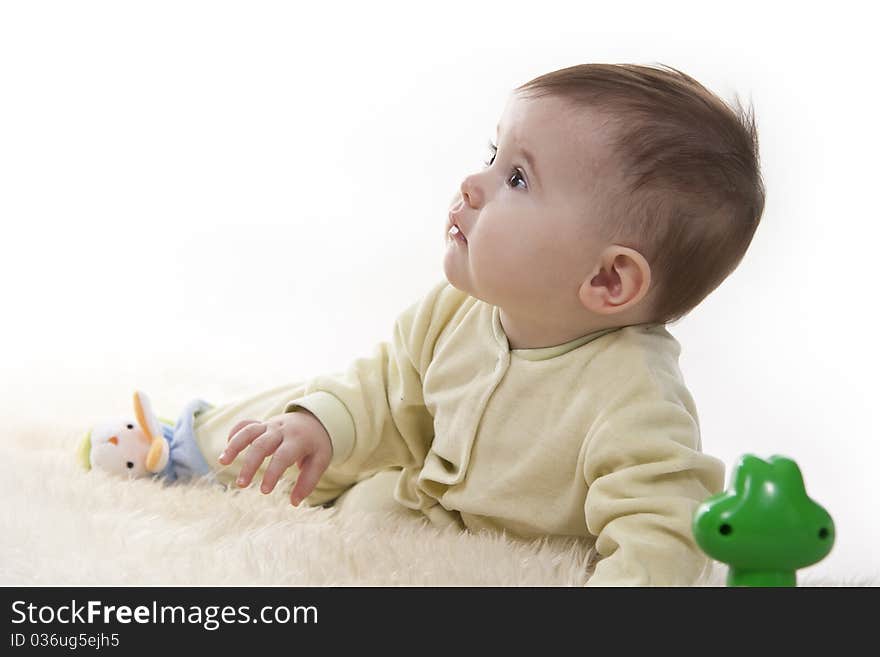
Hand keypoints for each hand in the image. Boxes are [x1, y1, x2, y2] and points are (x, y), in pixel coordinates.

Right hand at [218, 410, 332, 505]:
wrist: (318, 417)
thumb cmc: (316, 444)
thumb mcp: (320, 461)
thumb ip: (308, 481)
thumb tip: (294, 503)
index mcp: (298, 440)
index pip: (283, 457)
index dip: (272, 473)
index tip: (264, 491)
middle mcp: (282, 430)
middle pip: (261, 444)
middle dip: (250, 464)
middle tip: (241, 485)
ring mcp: (270, 425)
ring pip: (249, 431)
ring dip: (234, 445)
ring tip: (222, 462)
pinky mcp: (262, 423)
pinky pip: (245, 424)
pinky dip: (234, 434)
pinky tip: (227, 450)